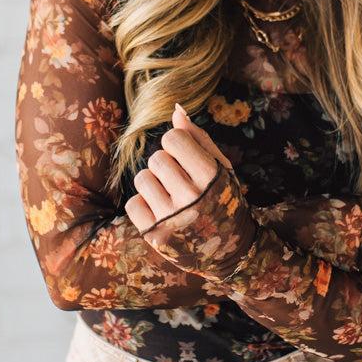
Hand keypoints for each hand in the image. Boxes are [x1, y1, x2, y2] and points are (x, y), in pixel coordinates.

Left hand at [125, 104, 232, 234]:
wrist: (229, 251)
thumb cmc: (222, 199)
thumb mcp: (220, 168)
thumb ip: (198, 139)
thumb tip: (176, 111)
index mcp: (210, 175)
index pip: (173, 138)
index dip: (177, 145)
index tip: (187, 159)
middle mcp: (190, 196)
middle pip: (156, 158)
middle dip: (166, 166)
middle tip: (181, 182)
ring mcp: (170, 217)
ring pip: (142, 179)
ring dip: (153, 184)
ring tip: (170, 196)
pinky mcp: (153, 234)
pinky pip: (133, 203)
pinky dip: (144, 205)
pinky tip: (161, 212)